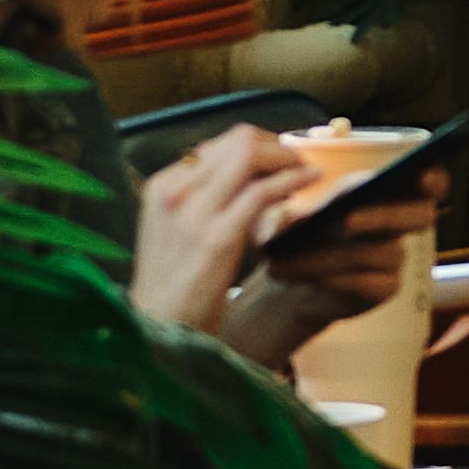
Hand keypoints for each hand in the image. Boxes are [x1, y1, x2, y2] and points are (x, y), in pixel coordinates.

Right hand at [127, 124, 305, 338]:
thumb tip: (248, 168)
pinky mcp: (216, 237)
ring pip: (250, 157)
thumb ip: (205, 196)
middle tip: (298, 162)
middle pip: (237, 143)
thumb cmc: (177, 280)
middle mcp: (174, 192)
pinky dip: (291, 180)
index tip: (280, 158)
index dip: (258, 146)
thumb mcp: (180, 227)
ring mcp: (193, 213)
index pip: (219, 145)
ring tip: (307, 170)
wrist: (159, 325)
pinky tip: (309, 181)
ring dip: (287, 160)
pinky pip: (262, 192)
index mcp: (162, 186)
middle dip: (276, 147)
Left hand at [217, 155, 446, 367]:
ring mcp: (393, 258)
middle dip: (386, 215)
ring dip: (331, 255)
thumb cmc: (294, 238)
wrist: (291, 281)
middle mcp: (396, 224)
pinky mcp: (385, 288)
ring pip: (379, 252)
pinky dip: (338, 280)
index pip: (427, 183)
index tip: (421, 175)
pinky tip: (313, 280)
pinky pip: (371, 282)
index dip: (432, 178)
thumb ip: (281, 215)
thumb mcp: (280, 220)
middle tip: (347, 220)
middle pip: (421, 215)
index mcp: (383, 195)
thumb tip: (285, 220)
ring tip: (289, 262)